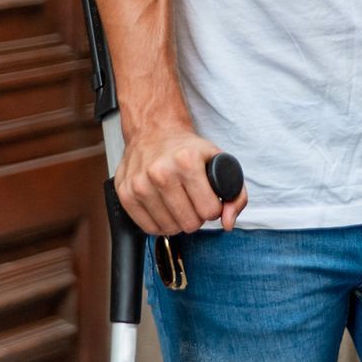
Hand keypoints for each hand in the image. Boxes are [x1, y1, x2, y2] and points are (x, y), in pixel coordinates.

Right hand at [115, 124, 247, 233]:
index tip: (210, 199)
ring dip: (178, 221)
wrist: (154, 132)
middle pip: (189, 223)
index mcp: (186, 161)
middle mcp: (160, 172)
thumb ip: (236, 194)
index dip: (213, 209)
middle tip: (194, 202)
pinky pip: (148, 228)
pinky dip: (161, 224)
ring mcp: (140, 184)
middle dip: (196, 217)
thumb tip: (228, 222)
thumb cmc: (188, 149)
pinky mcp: (125, 194)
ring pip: (169, 229)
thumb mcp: (220, 160)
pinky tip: (166, 209)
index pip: (209, 211)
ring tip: (180, 203)